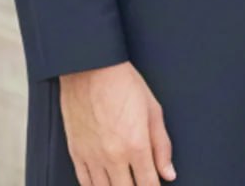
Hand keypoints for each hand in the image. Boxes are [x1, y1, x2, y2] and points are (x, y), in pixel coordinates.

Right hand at [60, 61, 175, 185]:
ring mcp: (92, 157)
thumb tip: (168, 173)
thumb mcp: (153, 110)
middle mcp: (113, 157)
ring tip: (124, 183)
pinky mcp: (76, 154)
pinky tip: (104, 185)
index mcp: (136, 145)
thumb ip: (162, 145)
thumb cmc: (124, 85)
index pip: (148, 184)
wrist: (91, 71)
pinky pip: (84, 183)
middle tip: (141, 183)